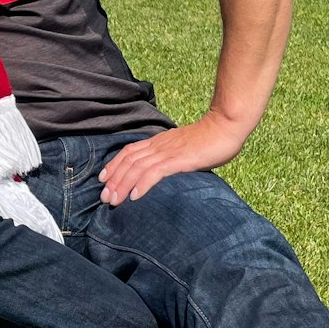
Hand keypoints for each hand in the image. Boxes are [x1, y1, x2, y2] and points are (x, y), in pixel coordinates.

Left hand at [96, 114, 251, 205]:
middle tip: (104, 196)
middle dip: (113, 179)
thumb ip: (172, 157)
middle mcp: (159, 145)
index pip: (129, 151)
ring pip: (137, 167)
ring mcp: (168, 151)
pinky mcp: (179, 159)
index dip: (113, 165)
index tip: (103, 179)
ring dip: (122, 184)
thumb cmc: (210, 140)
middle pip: (128, 161)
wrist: (225, 127)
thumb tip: (165, 172)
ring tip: (114, 200)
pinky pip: (155, 172)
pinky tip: (135, 197)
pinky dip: (142, 184)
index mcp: (159, 142)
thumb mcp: (184, 147)